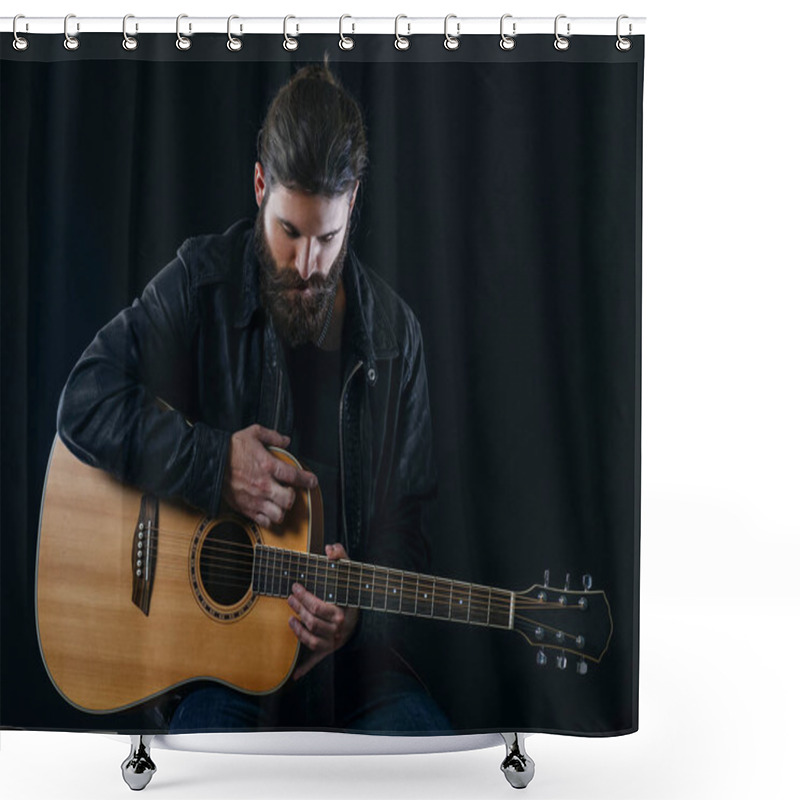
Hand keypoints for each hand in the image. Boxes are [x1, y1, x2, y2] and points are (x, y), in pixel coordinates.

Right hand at [222, 424, 316, 525]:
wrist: (208, 462)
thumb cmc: (230, 448)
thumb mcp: (253, 433)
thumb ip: (272, 436)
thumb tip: (286, 440)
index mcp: (267, 466)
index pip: (294, 476)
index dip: (307, 480)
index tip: (312, 482)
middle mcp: (263, 485)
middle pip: (288, 500)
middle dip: (293, 497)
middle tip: (291, 492)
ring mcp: (254, 499)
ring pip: (278, 515)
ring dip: (282, 510)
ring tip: (280, 504)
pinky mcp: (245, 508)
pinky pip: (263, 521)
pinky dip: (269, 519)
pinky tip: (269, 511)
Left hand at [287, 543, 359, 679]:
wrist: (364, 614)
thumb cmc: (352, 592)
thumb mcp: (349, 572)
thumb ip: (341, 555)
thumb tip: (329, 549)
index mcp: (342, 614)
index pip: (319, 607)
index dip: (304, 597)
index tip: (295, 587)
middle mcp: (338, 631)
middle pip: (312, 622)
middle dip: (298, 608)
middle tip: (289, 597)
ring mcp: (333, 642)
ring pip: (311, 639)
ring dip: (297, 630)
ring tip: (290, 617)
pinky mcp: (328, 651)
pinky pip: (316, 662)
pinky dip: (305, 669)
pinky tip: (294, 676)